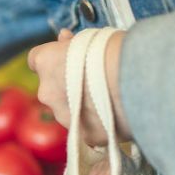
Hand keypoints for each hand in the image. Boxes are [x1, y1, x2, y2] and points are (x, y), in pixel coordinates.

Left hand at [27, 29, 131, 145]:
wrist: (138, 81)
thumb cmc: (116, 51)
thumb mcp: (90, 38)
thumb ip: (71, 44)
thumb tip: (64, 39)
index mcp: (46, 62)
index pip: (36, 60)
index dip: (52, 60)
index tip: (65, 59)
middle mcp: (47, 92)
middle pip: (53, 89)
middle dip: (68, 86)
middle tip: (95, 80)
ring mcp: (64, 117)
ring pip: (69, 111)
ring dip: (83, 106)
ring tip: (110, 99)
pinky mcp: (84, 136)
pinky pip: (88, 129)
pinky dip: (99, 124)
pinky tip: (117, 115)